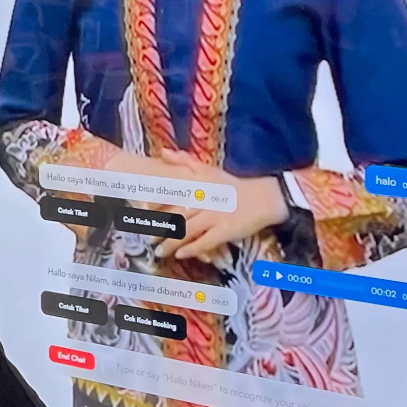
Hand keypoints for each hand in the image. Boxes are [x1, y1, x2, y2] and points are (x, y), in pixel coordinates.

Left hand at [150, 154, 288, 259]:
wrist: (264, 198)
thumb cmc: (233, 185)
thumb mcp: (209, 169)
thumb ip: (184, 161)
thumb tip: (162, 152)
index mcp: (199, 184)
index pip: (173, 192)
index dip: (157, 200)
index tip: (143, 208)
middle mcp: (204, 200)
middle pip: (177, 215)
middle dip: (160, 227)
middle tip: (145, 237)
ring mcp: (215, 216)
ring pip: (188, 231)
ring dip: (171, 242)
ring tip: (159, 252)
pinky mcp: (226, 231)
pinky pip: (206, 242)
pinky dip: (193, 249)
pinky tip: (181, 255)